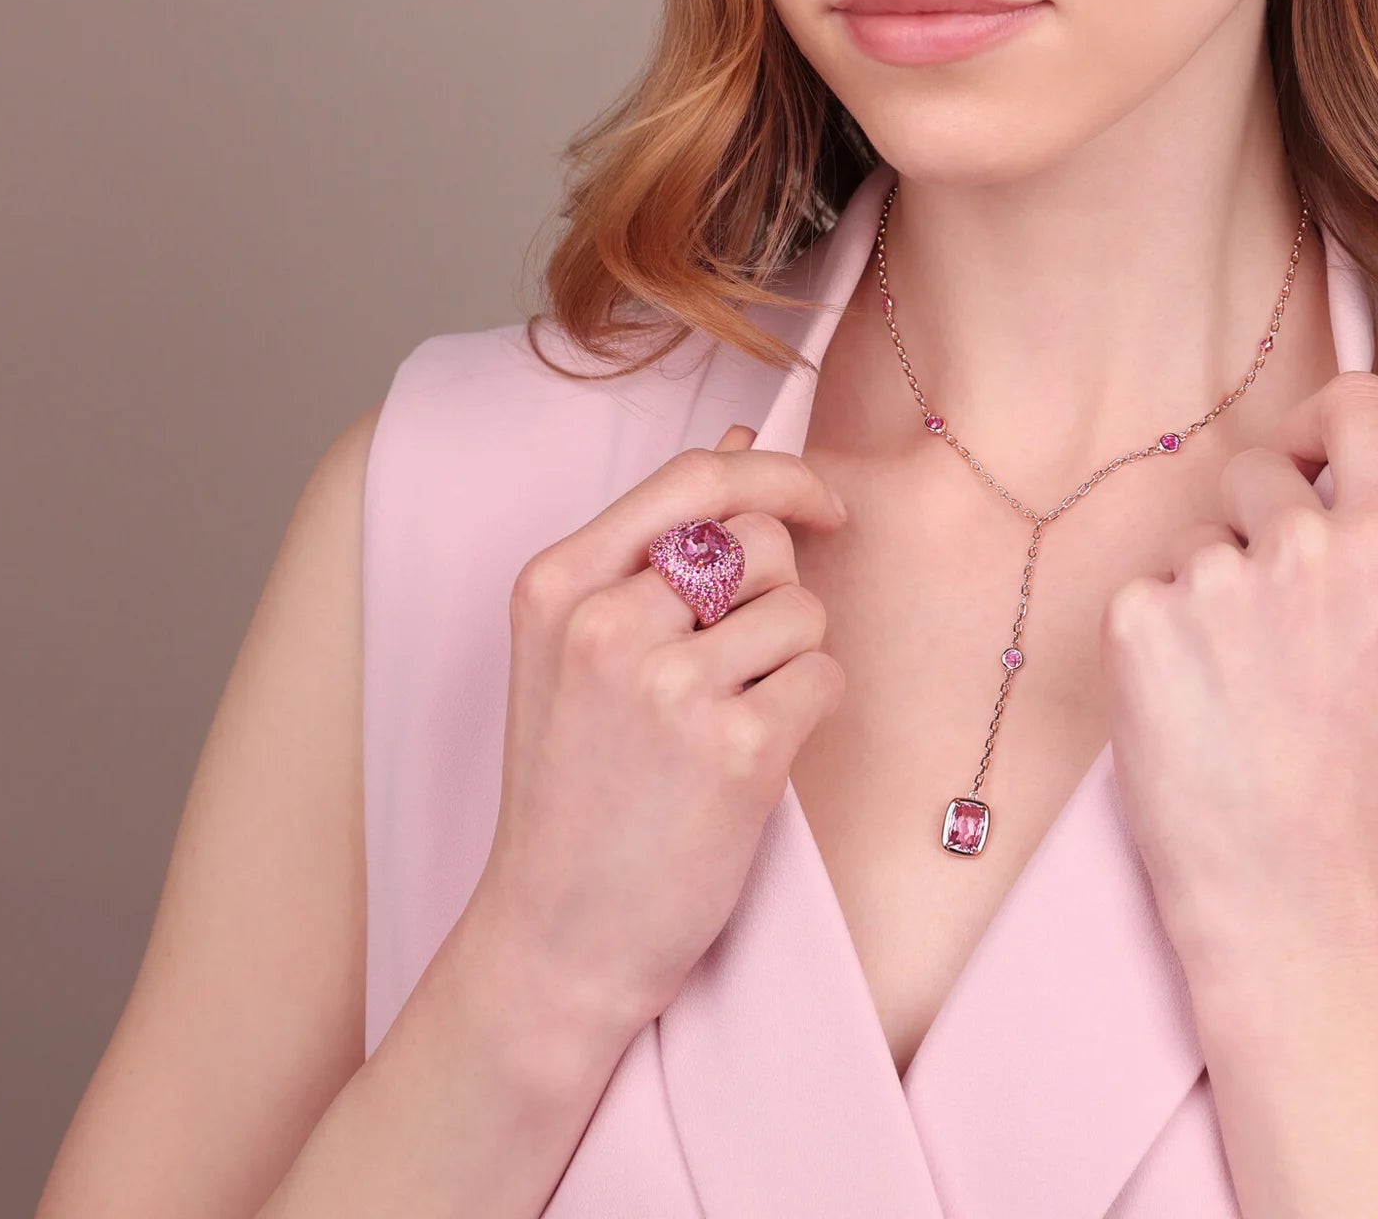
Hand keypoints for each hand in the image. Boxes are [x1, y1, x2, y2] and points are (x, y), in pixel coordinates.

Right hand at [453, 422, 850, 1062]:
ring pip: (802, 609)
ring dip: (791, 659)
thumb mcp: (575, 649)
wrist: (553, 942)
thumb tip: (745, 436)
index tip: (820, 504)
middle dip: (777, 590)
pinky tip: (755, 759)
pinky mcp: (736, 751)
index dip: (776, 475)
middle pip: (761, 539)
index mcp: (558, 584)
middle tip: (736, 664)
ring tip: (729, 721)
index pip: (695, 476)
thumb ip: (654, 543)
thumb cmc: (575, 789)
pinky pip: (824, 678)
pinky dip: (809, 711)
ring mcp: (670, 688)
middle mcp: (606, 623)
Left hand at [1098, 370, 1377, 963]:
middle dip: (1249, 526)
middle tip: (1260, 623)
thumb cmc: (1346, 779)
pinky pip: (1142, 593)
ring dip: (1201, 593)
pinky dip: (1153, 640)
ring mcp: (1215, 577)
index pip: (1358, 404)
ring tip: (1228, 688)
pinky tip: (1184, 706)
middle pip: (1254, 471)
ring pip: (1194, 542)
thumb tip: (1313, 483)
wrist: (1282, 887)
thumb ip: (1359, 555)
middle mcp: (1303, 544)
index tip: (1306, 454)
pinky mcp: (1138, 616)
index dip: (1322, 420)